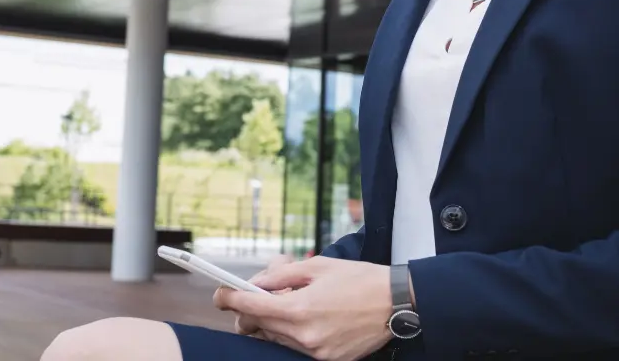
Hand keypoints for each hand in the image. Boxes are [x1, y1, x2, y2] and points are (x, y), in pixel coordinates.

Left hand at [221, 257, 394, 360]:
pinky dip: (292, 332)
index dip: (228, 298)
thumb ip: (280, 275)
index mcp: (299, 308)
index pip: (249, 306)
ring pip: (275, 338)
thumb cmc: (359, 279)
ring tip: (289, 302)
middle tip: (252, 296)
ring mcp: (315, 351)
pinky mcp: (327, 359)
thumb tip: (255, 283)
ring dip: (272, 321)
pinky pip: (296, 346)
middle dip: (248, 311)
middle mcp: (304, 335)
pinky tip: (306, 316)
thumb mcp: (316, 266)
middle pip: (257, 326)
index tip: (220, 293)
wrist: (398, 303)